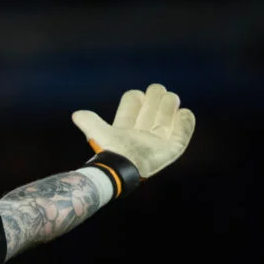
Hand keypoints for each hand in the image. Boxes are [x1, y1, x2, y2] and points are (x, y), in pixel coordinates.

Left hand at [71, 83, 195, 178]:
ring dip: (170, 105)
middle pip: (152, 106)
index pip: (133, 103)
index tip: (137, 98)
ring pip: (167, 115)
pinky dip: (186, 122)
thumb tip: (77, 115)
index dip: (135, 98)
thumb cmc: (112, 152)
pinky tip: (184, 113)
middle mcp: (142, 132)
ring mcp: (157, 140)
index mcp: (125, 127)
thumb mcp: (98, 134)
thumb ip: (89, 122)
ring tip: (170, 100)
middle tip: (158, 94)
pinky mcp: (171, 149)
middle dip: (156, 97)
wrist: (124, 170)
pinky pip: (182, 134)